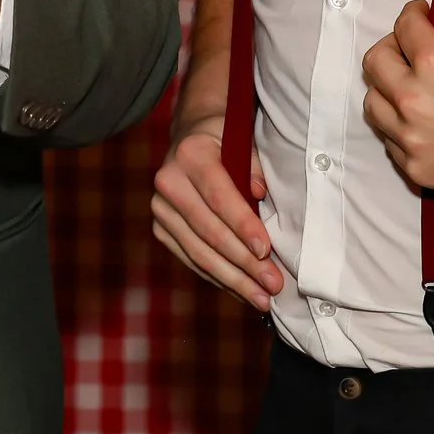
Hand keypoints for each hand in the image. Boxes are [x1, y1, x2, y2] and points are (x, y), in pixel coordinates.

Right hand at [152, 118, 285, 308]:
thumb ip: (254, 166)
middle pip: (209, 231)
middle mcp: (168, 181)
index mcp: (190, 154)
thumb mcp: (244, 140)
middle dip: (244, 263)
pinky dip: (218, 277)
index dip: (242, 225)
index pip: (218, 196)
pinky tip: (241, 289)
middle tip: (273, 284)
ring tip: (262, 298)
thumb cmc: (227, 141)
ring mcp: (160, 208)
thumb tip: (259, 194)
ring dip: (233, 279)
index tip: (265, 251)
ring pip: (199, 251)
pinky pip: (191, 258)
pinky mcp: (161, 228)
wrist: (191, 135)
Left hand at [361, 0, 433, 208]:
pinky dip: (399, 125)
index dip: (412, 14)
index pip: (404, 27)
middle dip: (391, 46)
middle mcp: (413, 100)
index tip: (419, 14)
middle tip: (408, 46)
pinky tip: (419, 120)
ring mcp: (411, 138)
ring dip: (387, 88)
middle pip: (375, 63)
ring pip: (374, 104)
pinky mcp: (417, 168)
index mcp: (433, 63)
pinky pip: (391, 140)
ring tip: (407, 85)